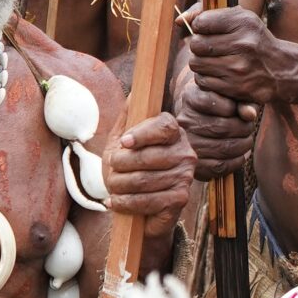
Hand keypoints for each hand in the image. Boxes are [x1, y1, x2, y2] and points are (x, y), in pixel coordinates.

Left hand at [106, 112, 197, 227]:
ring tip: (113, 186)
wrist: (138, 205)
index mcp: (173, 133)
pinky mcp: (180, 198)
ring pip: (144, 180)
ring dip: (119, 186)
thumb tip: (134, 92)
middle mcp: (185, 152)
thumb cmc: (129, 168)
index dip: (142, 134)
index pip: (164, 127)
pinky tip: (116, 201)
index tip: (124, 142)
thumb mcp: (122, 140)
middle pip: (149, 156)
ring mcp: (185, 176)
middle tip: (112, 169)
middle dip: (121, 165)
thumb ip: (128, 116)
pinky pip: (148, 201)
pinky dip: (125, 203)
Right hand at [175, 63, 257, 176]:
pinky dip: (237, 161)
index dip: (231, 107)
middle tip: (249, 127)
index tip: (236, 109)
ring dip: (243, 145)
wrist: (201, 122)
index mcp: (190, 98)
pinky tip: (241, 154)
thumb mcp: (231, 96)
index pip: (210, 102)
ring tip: (246, 139)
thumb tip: (250, 115)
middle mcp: (184, 121)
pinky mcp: (194, 163)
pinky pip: (220, 166)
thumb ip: (243, 101)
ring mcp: (187, 144)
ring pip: (223, 148)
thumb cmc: (222, 104)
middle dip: (244, 128)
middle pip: (221, 128)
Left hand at [186, 5, 282, 102]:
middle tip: (211, 48)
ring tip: (215, 61)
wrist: (280, 70)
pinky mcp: (235, 88)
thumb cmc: (254, 40)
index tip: (209, 30)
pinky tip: (219, 74)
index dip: (201, 27)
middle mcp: (243, 44)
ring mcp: (239, 68)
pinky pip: (203, 81)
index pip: (201, 22)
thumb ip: (206, 13)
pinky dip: (207, 78)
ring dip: (201, 63)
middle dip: (199, 46)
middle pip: (196, 44)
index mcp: (244, 23)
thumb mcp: (239, 19)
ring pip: (196, 64)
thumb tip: (180, 20)